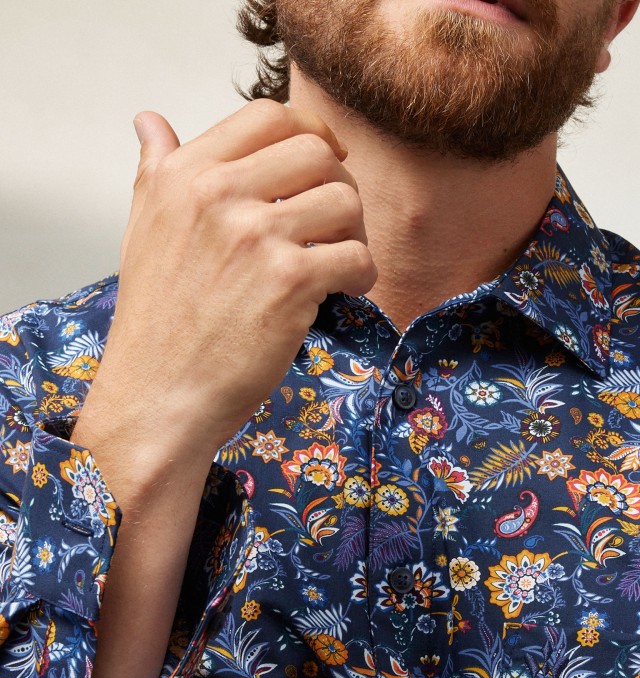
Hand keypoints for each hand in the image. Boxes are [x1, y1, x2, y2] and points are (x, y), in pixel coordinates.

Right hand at [76, 101, 376, 502]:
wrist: (159, 393)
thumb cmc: (156, 321)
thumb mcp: (142, 231)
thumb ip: (154, 171)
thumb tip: (150, 122)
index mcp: (185, 176)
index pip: (268, 117)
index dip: (310, 133)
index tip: (325, 162)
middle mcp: (218, 196)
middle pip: (317, 152)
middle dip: (338, 185)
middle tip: (334, 225)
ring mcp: (255, 237)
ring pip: (345, 200)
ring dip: (354, 232)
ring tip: (337, 262)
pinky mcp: (289, 282)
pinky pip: (356, 256)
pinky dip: (361, 275)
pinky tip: (343, 292)